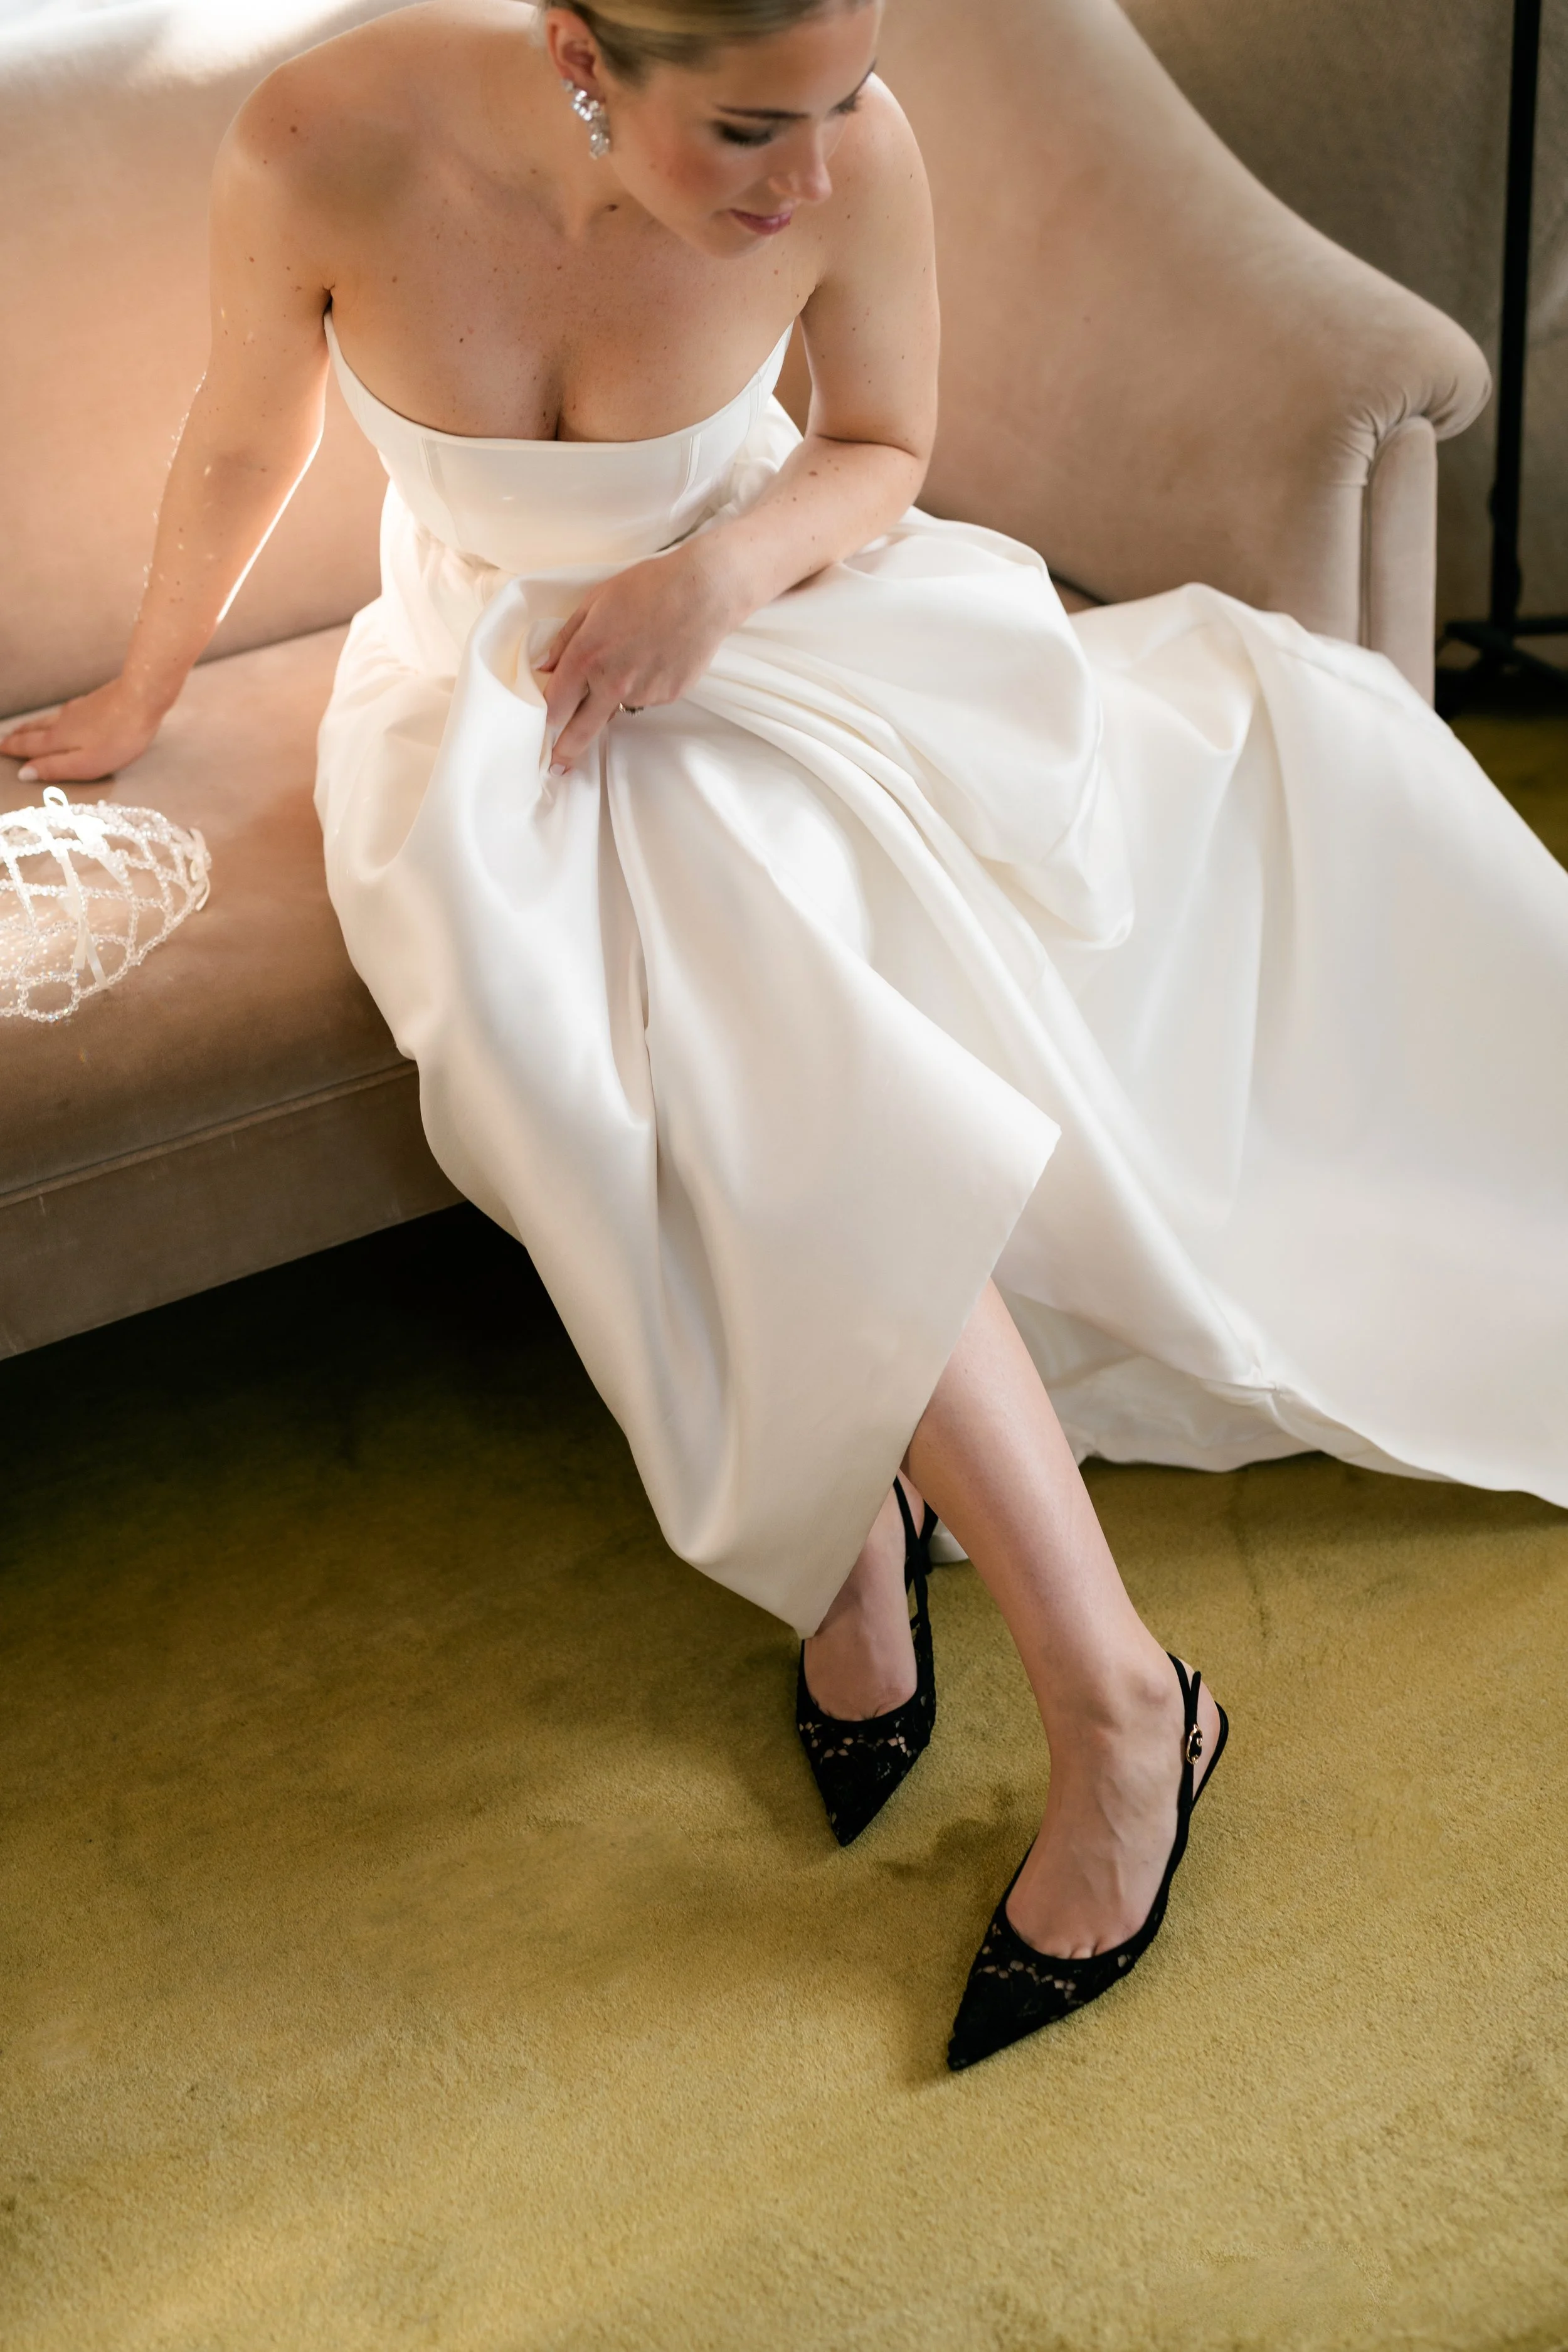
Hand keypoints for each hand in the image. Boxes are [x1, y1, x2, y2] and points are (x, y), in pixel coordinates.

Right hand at [1, 675, 166, 786]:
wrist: (141, 698)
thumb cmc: (118, 738)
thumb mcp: (86, 764)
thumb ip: (55, 768)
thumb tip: (24, 773)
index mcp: (59, 739)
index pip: (29, 746)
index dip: (13, 749)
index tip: (0, 749)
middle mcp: (63, 722)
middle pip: (35, 730)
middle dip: (19, 736)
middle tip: (5, 739)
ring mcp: (79, 709)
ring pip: (48, 719)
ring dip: (33, 726)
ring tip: (24, 729)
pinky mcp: (94, 703)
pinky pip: (64, 713)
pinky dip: (53, 718)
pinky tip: (60, 717)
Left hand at [538, 539, 743, 774]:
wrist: (703, 593)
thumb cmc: (648, 587)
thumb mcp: (595, 601)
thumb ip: (566, 638)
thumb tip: (545, 666)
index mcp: (586, 656)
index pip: (555, 704)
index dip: (546, 719)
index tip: (542, 731)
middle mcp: (612, 682)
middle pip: (581, 730)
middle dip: (566, 751)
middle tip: (559, 766)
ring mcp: (642, 693)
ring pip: (618, 706)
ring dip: (615, 695)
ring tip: (634, 655)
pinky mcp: (668, 696)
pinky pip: (646, 697)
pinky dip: (645, 684)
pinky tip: (655, 656)